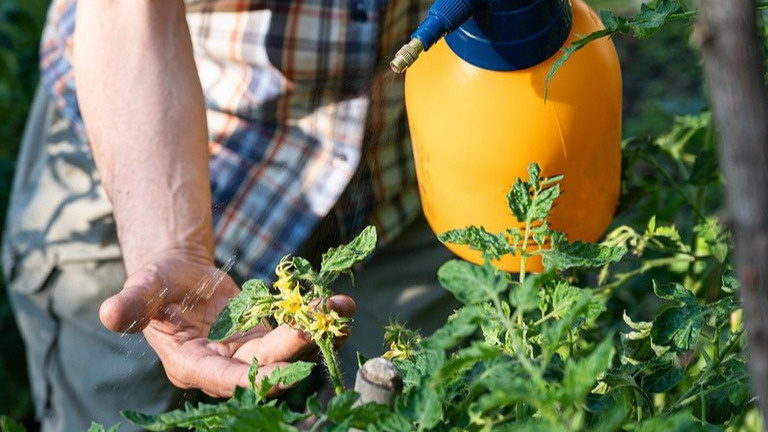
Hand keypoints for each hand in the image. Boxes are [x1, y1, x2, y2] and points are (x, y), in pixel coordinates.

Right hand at [99, 255, 355, 397]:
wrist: (179, 276)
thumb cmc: (157, 283)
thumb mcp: (143, 288)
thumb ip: (132, 304)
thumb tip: (107, 314)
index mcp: (191, 363)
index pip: (224, 379)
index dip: (254, 378)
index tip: (285, 373)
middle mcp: (223, 366)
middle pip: (264, 363)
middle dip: (295, 348)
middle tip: (324, 327)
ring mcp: (247, 352)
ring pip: (286, 349)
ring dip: (316, 332)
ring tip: (343, 311)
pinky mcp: (264, 337)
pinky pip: (293, 332)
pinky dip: (316, 318)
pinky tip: (340, 305)